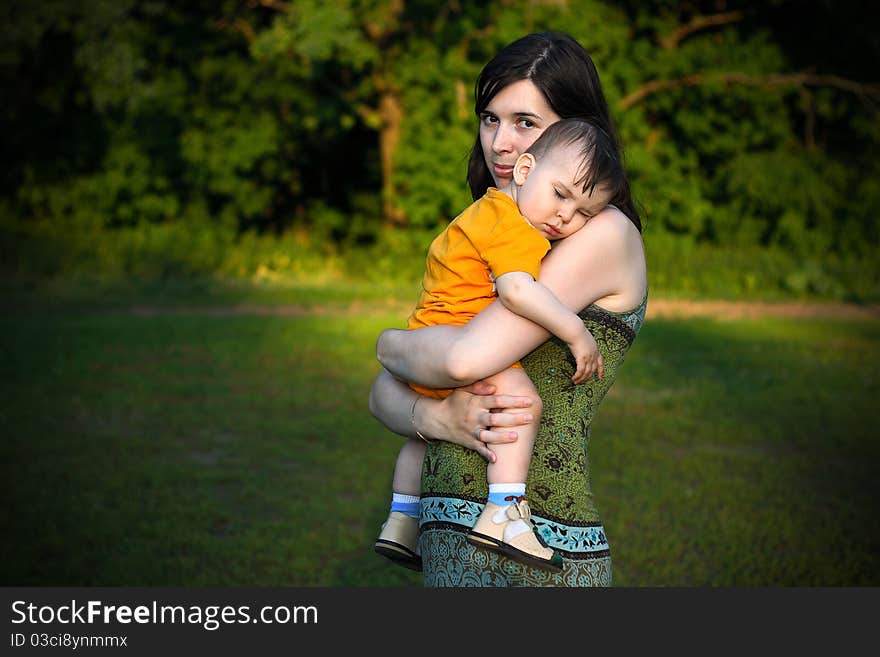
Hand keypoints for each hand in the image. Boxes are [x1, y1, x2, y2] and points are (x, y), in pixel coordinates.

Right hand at [418, 380, 532, 462]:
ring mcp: (472, 430)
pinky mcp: (469, 442)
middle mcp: (475, 417)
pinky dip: (486, 454)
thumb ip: (478, 386)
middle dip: (513, 418)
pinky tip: (496, 459)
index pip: (497, 400)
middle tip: (530, 417)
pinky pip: (479, 449)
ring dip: (502, 437)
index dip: (513, 400)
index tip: (528, 401)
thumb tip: (494, 387)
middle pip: (496, 418)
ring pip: (488, 435)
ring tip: (516, 437)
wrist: (437, 419)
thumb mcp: (463, 390)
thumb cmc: (454, 402)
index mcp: (476, 403)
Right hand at [567, 328, 604, 383]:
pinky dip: (577, 376)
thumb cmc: (577, 332)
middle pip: (592, 370)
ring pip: (586, 372)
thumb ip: (585, 344)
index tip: (600, 377)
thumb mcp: (584, 339)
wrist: (575, 330)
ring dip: (581, 379)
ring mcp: (588, 357)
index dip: (601, 371)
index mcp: (596, 350)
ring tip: (576, 382)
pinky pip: (580, 371)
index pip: (600, 362)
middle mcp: (593, 355)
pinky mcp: (582, 358)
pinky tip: (573, 378)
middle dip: (587, 378)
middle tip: (581, 382)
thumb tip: (581, 346)